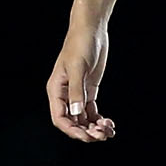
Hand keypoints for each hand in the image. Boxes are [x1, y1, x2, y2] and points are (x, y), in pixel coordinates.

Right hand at [47, 25, 116, 142]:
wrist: (91, 29)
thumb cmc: (80, 44)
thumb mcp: (78, 67)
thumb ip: (77, 91)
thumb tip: (76, 113)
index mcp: (56, 90)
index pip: (60, 118)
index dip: (71, 130)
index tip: (86, 136)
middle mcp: (65, 95)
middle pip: (73, 122)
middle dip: (86, 131)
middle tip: (101, 135)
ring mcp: (77, 93)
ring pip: (83, 119)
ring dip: (94, 128)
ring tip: (108, 131)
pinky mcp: (88, 90)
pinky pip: (91, 111)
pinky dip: (99, 120)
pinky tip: (108, 123)